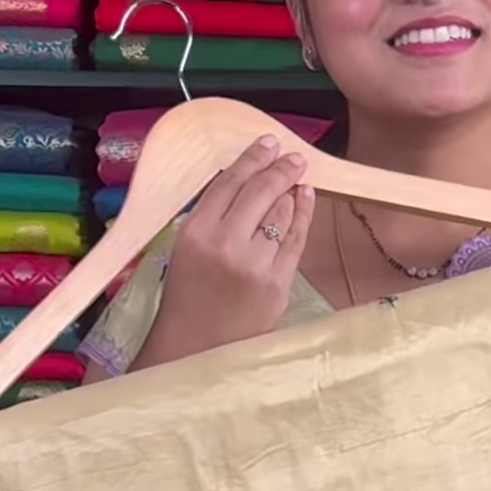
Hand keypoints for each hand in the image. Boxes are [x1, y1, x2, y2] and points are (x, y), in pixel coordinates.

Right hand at [157, 137, 314, 355]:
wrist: (197, 346)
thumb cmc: (188, 295)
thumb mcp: (185, 248)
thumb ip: (212, 216)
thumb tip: (246, 181)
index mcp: (196, 231)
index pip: (229, 183)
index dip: (251, 159)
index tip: (267, 144)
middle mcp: (226, 243)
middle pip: (260, 192)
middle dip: (280, 168)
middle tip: (293, 156)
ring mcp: (255, 263)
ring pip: (281, 212)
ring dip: (290, 190)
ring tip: (296, 177)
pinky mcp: (278, 282)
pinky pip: (295, 239)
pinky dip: (302, 214)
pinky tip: (305, 198)